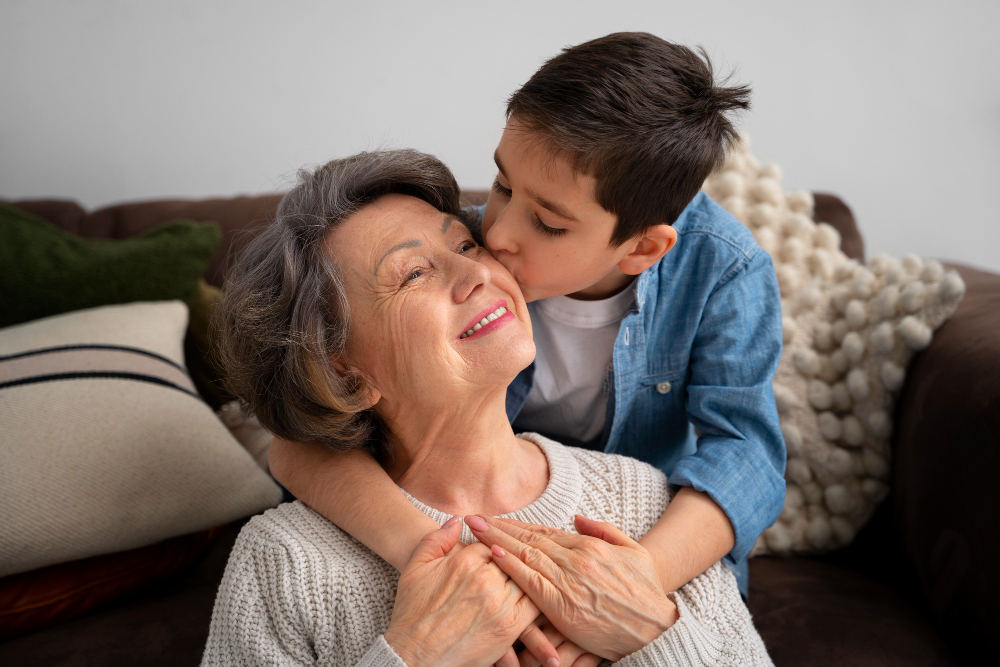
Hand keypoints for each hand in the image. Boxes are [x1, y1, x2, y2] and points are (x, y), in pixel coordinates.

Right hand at [384, 517, 546, 666]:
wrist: (415, 655)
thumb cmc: (412, 612)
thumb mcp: (416, 567)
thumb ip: (436, 539)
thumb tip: (456, 520)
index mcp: (464, 560)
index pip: (492, 543)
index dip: (494, 547)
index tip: (496, 554)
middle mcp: (484, 578)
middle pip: (512, 558)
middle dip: (514, 560)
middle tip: (519, 565)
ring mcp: (499, 603)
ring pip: (526, 578)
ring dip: (530, 576)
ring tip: (538, 576)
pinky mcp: (509, 627)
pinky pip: (535, 605)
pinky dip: (539, 599)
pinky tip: (540, 598)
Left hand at [465, 514, 678, 660]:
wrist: (658, 628)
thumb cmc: (647, 592)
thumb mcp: (633, 552)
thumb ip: (604, 530)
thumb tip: (576, 517)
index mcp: (589, 546)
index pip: (544, 531)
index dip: (517, 524)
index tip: (495, 518)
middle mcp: (576, 559)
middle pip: (529, 539)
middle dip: (499, 528)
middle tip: (472, 517)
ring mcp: (569, 582)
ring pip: (526, 556)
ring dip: (497, 541)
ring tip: (474, 531)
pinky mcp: (564, 607)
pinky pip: (532, 583)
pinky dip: (512, 567)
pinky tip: (494, 555)